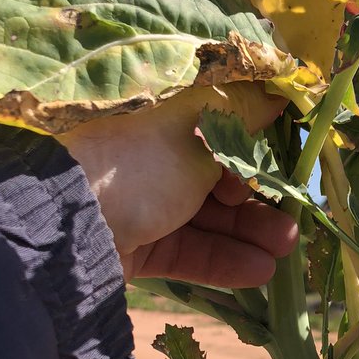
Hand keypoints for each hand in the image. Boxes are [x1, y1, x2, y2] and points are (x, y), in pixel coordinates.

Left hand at [59, 86, 296, 286]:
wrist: (64, 232)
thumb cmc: (135, 163)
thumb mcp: (197, 130)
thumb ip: (242, 114)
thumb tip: (280, 87)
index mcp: (155, 112)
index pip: (215, 121)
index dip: (254, 140)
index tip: (288, 157)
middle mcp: (146, 154)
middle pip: (214, 173)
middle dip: (258, 195)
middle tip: (294, 215)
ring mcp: (138, 202)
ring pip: (205, 216)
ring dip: (250, 231)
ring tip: (286, 248)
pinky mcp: (134, 246)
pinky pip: (186, 251)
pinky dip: (223, 260)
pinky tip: (259, 271)